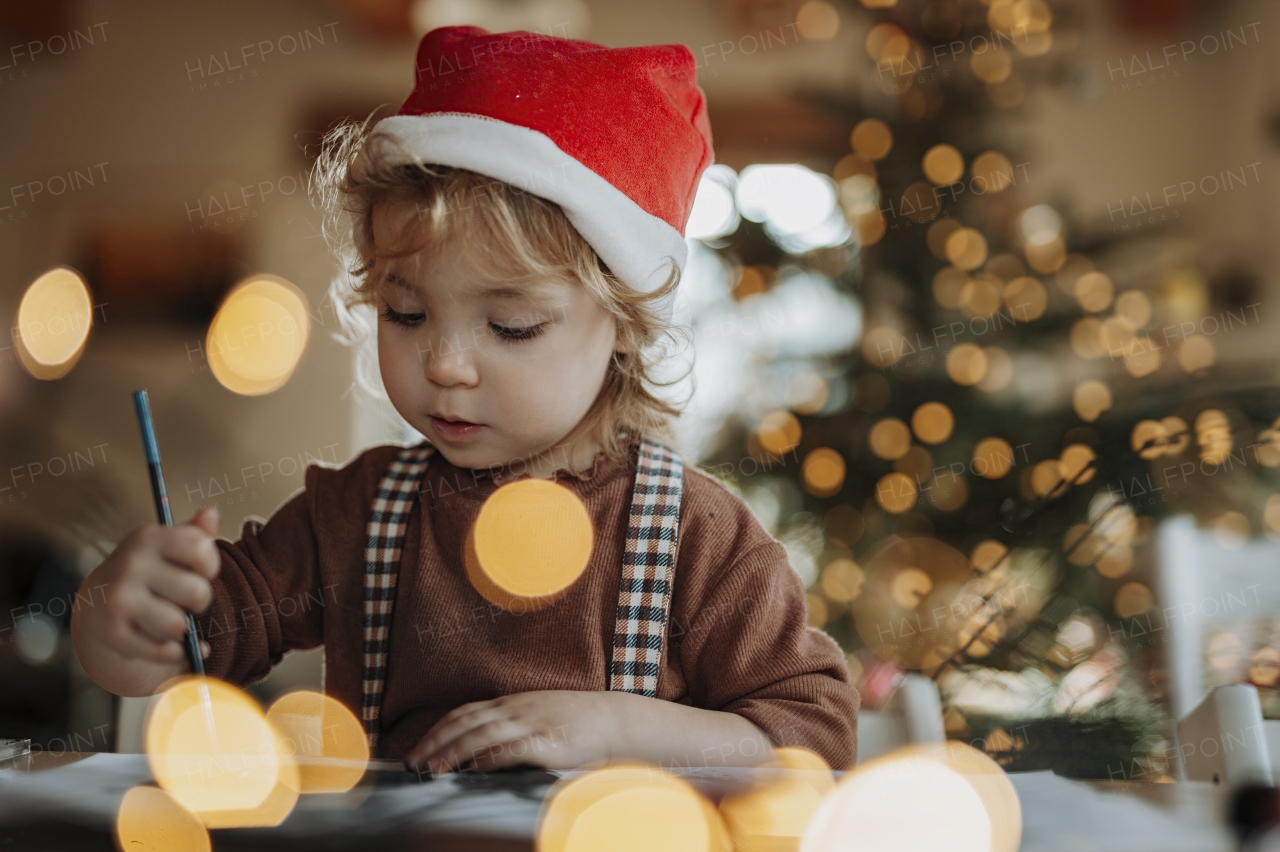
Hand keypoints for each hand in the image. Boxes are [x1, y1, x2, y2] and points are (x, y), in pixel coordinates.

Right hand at [72, 505, 220, 668]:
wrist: (98, 601)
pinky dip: (174, 652)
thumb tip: (211, 513)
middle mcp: (131, 565)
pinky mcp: (112, 633)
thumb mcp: (169, 546)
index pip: (201, 549)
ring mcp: (118, 600)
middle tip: (184, 599)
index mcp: (148, 538)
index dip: (210, 565)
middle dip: (199, 601)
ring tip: (172, 619)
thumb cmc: (150, 570)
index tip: (199, 570)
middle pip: (197, 593)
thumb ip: (196, 533)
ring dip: (183, 629)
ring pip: (178, 626)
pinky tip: (170, 643)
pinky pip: (164, 651)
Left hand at [406, 690, 627, 773]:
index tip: (417, 750)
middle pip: (466, 721)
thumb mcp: (538, 717)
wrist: (614, 720)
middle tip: (413, 763)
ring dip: (453, 751)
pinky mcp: (547, 742)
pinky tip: (473, 769)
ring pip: (482, 733)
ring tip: (434, 769)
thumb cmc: (577, 723)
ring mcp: (531, 724)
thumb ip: (512, 729)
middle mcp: (516, 710)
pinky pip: (511, 748)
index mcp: (512, 704)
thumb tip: (478, 752)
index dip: (438, 730)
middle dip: (435, 742)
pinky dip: (488, 758)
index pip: (465, 712)